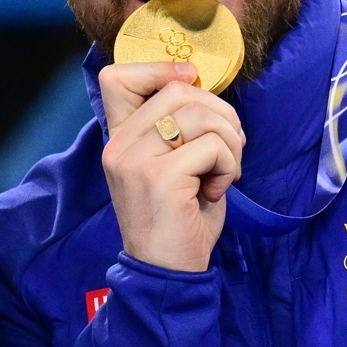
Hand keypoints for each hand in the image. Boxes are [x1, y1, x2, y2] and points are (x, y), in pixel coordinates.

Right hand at [99, 61, 242, 271]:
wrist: (166, 276)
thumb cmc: (178, 220)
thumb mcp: (170, 165)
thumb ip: (176, 127)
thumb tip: (204, 89)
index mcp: (118, 139)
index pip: (117, 77)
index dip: (161, 70)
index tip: (192, 89)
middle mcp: (118, 146)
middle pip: (177, 89)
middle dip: (220, 113)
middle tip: (229, 147)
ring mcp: (135, 161)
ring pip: (200, 115)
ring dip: (229, 143)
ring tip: (224, 172)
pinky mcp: (159, 178)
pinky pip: (211, 147)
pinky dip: (229, 166)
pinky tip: (218, 190)